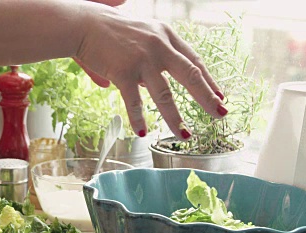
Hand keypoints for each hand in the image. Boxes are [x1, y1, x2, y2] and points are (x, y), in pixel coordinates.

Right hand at [73, 3, 225, 139]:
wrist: (85, 24)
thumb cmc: (109, 31)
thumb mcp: (139, 35)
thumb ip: (147, 58)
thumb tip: (139, 86)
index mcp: (166, 35)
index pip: (194, 60)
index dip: (209, 80)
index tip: (220, 95)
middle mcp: (159, 46)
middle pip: (191, 75)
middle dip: (207, 98)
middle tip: (221, 114)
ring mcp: (142, 60)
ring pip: (165, 95)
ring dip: (176, 118)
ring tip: (185, 134)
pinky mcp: (123, 72)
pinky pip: (135, 102)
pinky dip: (138, 119)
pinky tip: (142, 132)